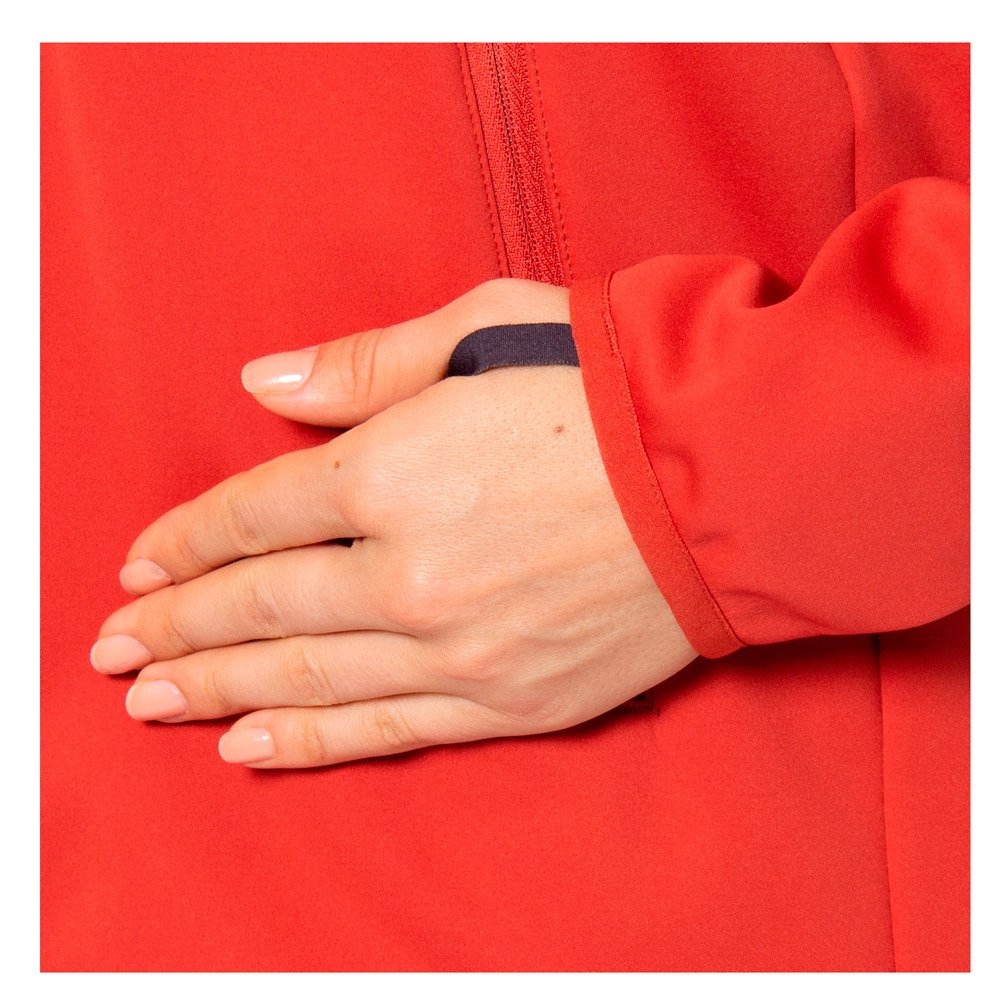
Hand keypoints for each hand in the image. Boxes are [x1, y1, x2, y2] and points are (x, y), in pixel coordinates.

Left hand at [91, 279, 696, 767]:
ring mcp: (460, 647)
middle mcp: (412, 569)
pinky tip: (246, 747)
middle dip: (176, 625)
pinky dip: (309, 742)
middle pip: (259, 604)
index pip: (255, 512)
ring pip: (305, 677)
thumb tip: (263, 383)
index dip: (188, 539)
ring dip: (216, 689)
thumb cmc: (618, 390)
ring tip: (150, 701)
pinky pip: (387, 730)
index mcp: (397, 466)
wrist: (741, 477)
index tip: (141, 563)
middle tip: (113, 648)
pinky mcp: (512, 700)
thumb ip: (365, 365)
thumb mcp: (486, 329)